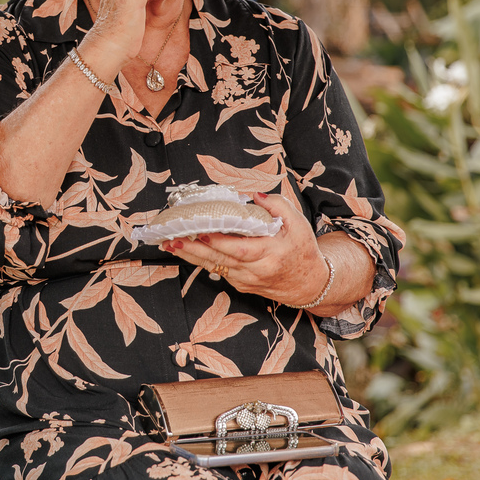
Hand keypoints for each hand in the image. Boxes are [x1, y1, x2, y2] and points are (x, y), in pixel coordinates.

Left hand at [159, 192, 331, 306]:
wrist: (309, 284)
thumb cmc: (302, 250)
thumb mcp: (298, 223)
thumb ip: (277, 205)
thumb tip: (254, 195)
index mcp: (271, 253)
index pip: (240, 249)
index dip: (218, 242)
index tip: (200, 231)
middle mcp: (257, 270)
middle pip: (220, 260)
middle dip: (194, 249)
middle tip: (173, 238)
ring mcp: (247, 280)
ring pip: (214, 267)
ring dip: (190, 256)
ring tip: (170, 244)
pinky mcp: (241, 284)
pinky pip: (217, 271)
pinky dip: (200, 261)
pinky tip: (185, 250)